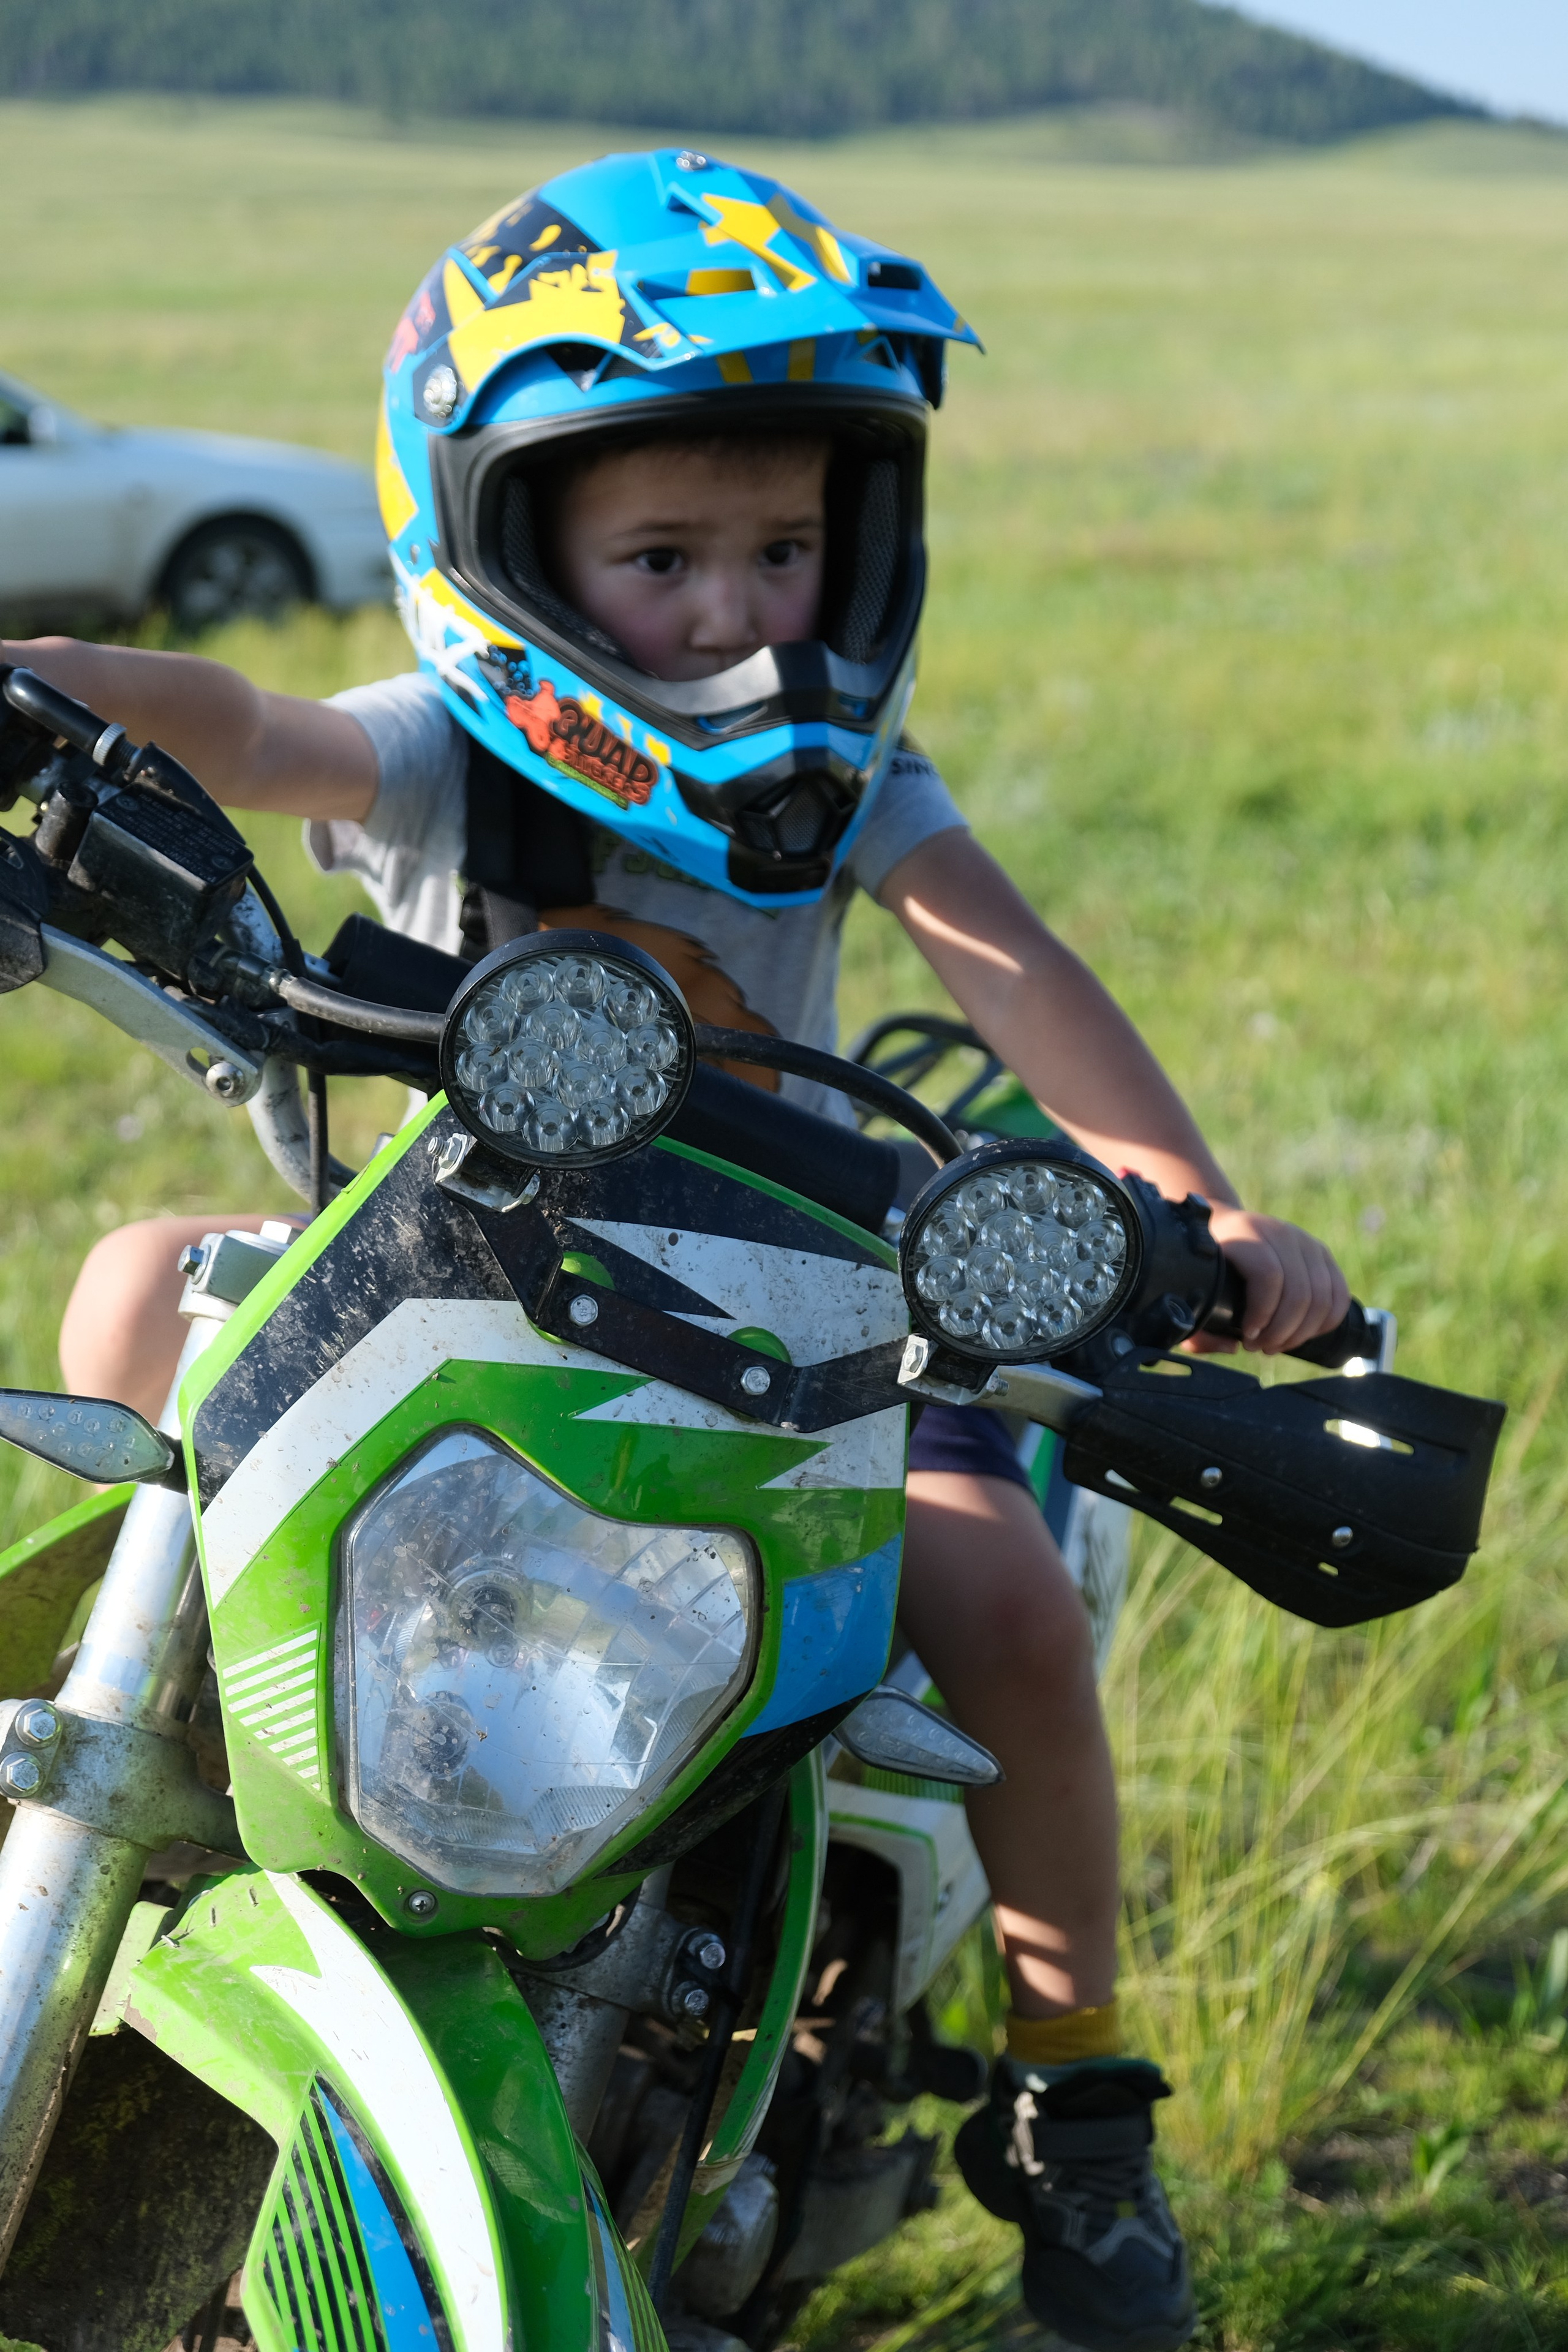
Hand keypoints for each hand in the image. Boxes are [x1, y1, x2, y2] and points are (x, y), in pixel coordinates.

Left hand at [1201, 1206, 1350, 1354]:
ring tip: (1278, 1344)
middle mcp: (1279, 1233)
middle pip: (1299, 1291)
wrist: (1225, 1227)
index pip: (1268, 1275)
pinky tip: (1303, 1333)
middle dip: (1282, 1331)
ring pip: (1322, 1296)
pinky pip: (1338, 1294)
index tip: (1247, 1336)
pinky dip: (1325, 1322)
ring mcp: (1305, 1241)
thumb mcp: (1190, 1290)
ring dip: (1302, 1332)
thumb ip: (1198, 1326)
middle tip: (1261, 1347)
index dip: (1262, 1314)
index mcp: (1244, 1234)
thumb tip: (1232, 1345)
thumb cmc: (1207, 1264)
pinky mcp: (1321, 1253)